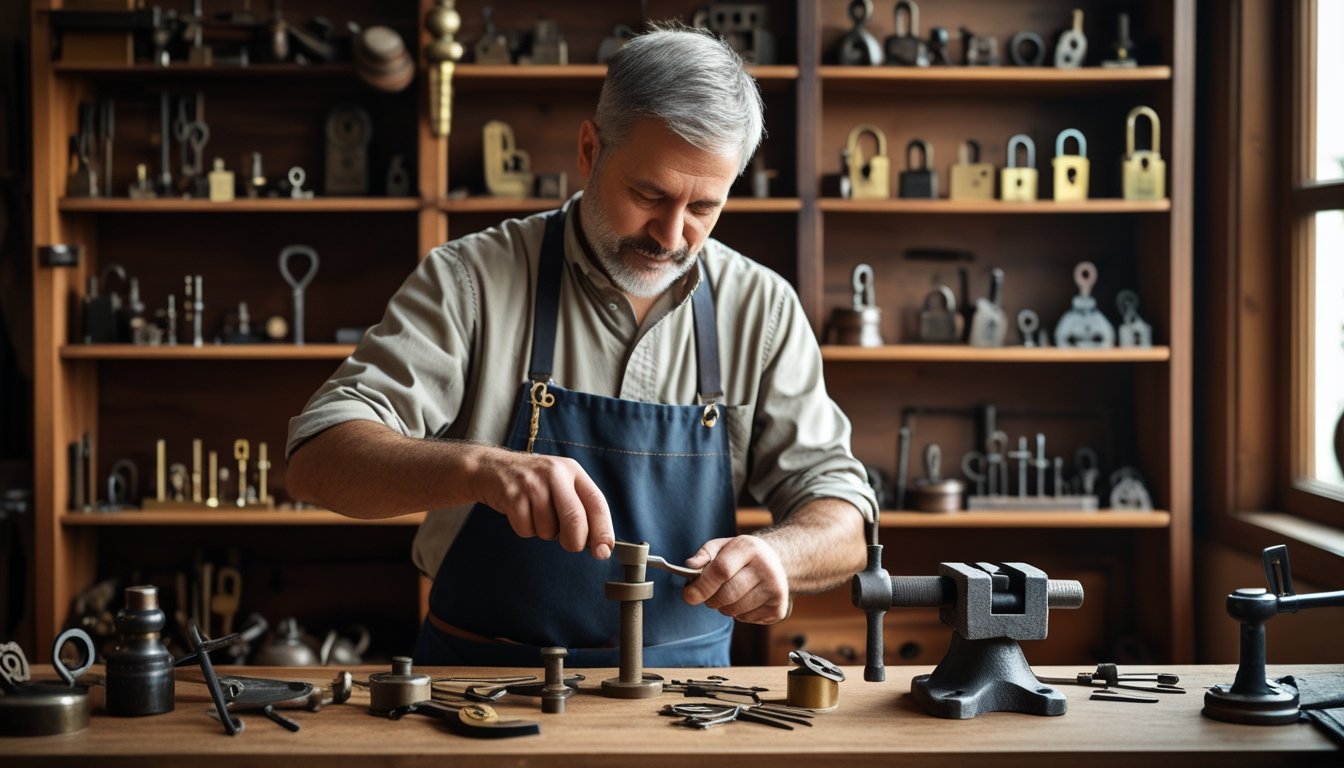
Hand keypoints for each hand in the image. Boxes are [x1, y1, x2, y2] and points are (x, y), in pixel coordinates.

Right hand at [472, 448, 613, 558]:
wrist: (492, 468)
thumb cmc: (534, 483)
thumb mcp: (561, 485)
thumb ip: (581, 509)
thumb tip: (600, 546)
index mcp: (573, 471)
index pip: (597, 503)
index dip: (603, 531)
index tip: (604, 551)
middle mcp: (555, 473)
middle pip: (575, 520)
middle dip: (574, 542)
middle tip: (569, 544)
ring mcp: (532, 483)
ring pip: (548, 529)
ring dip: (544, 532)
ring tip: (536, 514)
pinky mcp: (512, 495)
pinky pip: (526, 529)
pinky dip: (525, 529)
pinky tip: (521, 512)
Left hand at [682, 535, 790, 623]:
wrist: (777, 564)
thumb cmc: (742, 556)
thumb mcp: (724, 546)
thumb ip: (705, 554)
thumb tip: (689, 566)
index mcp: (750, 548)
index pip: (722, 570)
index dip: (702, 585)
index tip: (688, 595)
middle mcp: (767, 568)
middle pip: (727, 594)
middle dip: (710, 599)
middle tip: (708, 596)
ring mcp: (775, 590)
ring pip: (734, 610)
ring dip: (723, 607)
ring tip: (729, 595)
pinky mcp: (778, 608)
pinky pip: (745, 619)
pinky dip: (738, 614)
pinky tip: (745, 600)